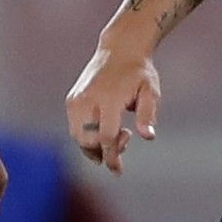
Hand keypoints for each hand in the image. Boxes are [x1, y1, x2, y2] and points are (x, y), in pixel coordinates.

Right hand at [65, 44, 159, 174]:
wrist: (119, 49)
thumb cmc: (139, 72)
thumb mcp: (150, 91)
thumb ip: (148, 114)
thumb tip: (148, 137)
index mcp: (108, 98)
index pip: (105, 137)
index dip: (112, 157)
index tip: (118, 171)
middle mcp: (87, 99)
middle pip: (88, 140)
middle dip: (104, 151)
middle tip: (125, 138)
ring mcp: (76, 99)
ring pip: (78, 137)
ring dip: (94, 146)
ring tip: (115, 133)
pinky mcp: (71, 100)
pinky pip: (75, 128)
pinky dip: (86, 136)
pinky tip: (104, 128)